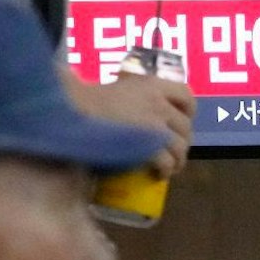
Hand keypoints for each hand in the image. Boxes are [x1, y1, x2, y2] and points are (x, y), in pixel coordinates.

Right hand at [64, 68, 194, 177]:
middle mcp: (159, 102)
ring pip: (180, 147)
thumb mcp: (120, 90)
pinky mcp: (148, 146)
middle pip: (185, 127)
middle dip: (182, 143)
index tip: (181, 123)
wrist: (71, 114)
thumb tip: (146, 118)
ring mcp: (155, 125)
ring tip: (169, 169)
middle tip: (173, 154)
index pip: (186, 95)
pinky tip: (158, 176)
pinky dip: (165, 170)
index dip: (188, 112)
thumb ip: (137, 99)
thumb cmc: (87, 103)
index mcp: (153, 84)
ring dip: (178, 161)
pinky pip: (166, 162)